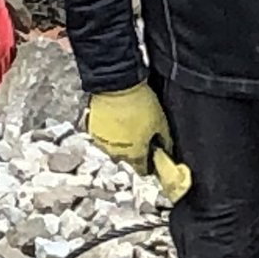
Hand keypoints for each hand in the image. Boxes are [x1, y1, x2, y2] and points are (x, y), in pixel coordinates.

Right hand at [83, 83, 192, 203]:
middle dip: (135, 152)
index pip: (143, 171)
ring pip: (115, 149)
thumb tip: (167, 150)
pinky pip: (104, 137)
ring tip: (128, 126)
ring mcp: (102, 143)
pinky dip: (110, 133)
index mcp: (134, 155)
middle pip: (128, 160)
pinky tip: (116, 121)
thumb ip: (165, 141)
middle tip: (142, 136)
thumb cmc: (140, 104)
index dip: (150, 164)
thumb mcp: (161, 122)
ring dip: (122, 142)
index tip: (153, 155)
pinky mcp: (92, 131)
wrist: (116, 86)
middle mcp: (116, 154)